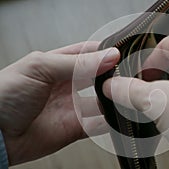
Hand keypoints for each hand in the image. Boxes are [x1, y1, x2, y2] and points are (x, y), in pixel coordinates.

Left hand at [0, 42, 119, 164]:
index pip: (88, 53)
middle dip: (113, 75)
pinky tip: (118, 115)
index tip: (121, 53)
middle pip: (99, 77)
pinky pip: (99, 124)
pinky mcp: (75, 127)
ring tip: (125, 94)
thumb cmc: (4, 95)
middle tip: (126, 75)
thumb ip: (76, 63)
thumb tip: (109, 55)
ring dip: (114, 98)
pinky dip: (111, 121)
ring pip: (102, 101)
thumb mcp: (40, 68)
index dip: (105, 52)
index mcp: (57, 65)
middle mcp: (67, 85)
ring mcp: (72, 107)